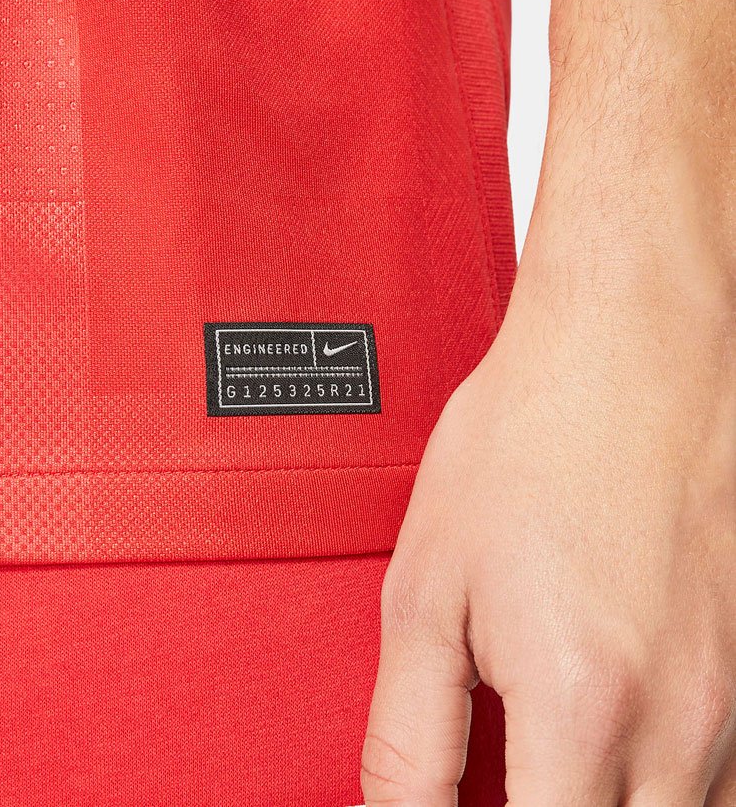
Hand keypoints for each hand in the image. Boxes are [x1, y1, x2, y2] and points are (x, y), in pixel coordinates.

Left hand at [360, 268, 734, 804]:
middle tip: (512, 772)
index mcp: (583, 709)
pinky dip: (662, 779)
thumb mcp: (428, 591)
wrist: (626, 353)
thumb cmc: (527, 446)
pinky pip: (724, 777)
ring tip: (551, 746)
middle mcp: (684, 725)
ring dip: (608, 805)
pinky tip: (612, 720)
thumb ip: (410, 733)